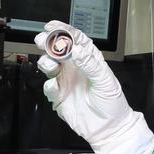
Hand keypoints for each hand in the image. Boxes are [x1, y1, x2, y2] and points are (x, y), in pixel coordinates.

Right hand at [34, 21, 153, 153]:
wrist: (108, 127)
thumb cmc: (111, 102)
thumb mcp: (105, 80)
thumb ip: (90, 64)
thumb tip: (78, 50)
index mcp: (89, 59)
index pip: (75, 40)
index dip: (64, 31)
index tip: (52, 25)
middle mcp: (75, 67)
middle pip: (58, 50)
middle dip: (48, 43)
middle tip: (41, 40)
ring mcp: (65, 81)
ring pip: (49, 65)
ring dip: (46, 61)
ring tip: (50, 64)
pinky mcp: (59, 96)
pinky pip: (48, 86)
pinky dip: (48, 84)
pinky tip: (53, 85)